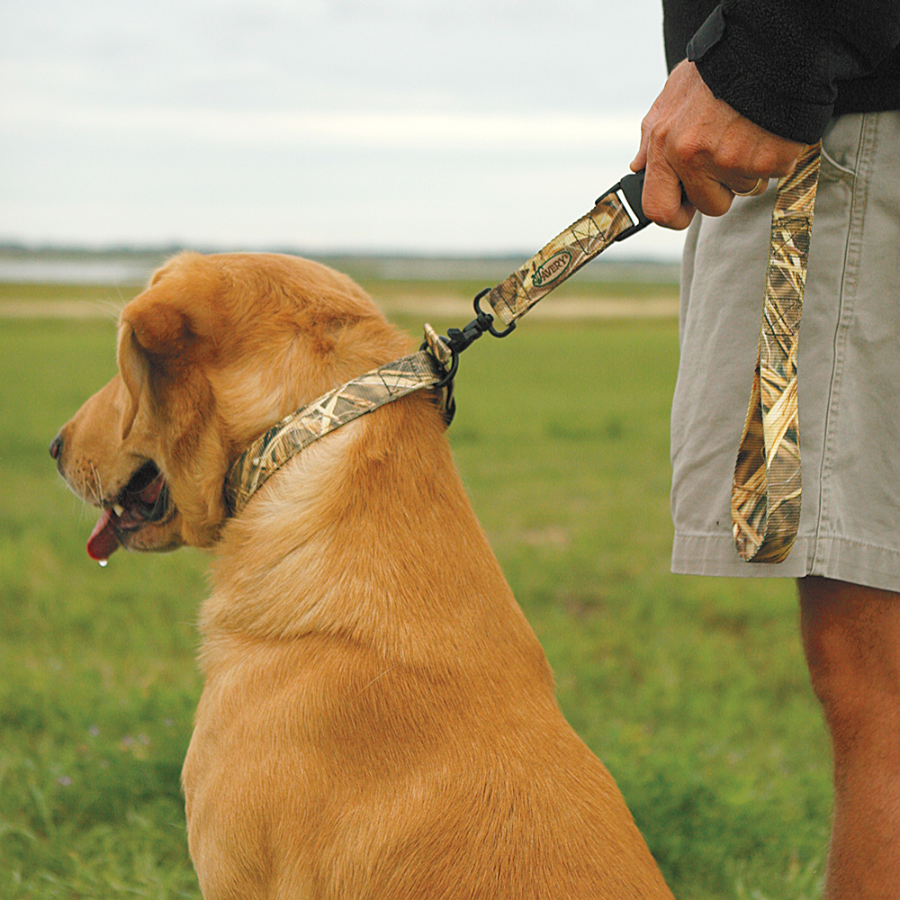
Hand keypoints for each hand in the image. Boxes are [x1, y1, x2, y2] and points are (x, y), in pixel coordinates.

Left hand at [631, 60, 805, 228]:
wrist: (762, 47)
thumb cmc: (714, 72)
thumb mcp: (670, 98)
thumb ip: (651, 137)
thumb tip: (639, 166)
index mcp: (663, 145)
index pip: (657, 209)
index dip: (674, 216)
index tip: (686, 210)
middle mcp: (692, 156)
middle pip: (709, 205)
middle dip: (721, 190)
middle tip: (728, 159)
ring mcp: (729, 161)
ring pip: (743, 190)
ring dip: (748, 170)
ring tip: (748, 133)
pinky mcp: (765, 160)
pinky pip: (772, 175)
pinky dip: (774, 158)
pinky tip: (767, 131)